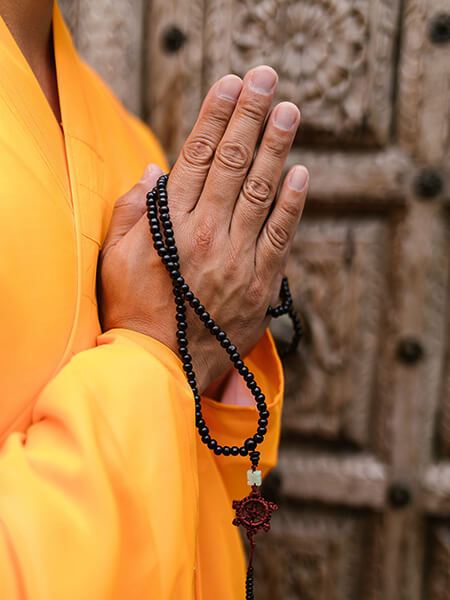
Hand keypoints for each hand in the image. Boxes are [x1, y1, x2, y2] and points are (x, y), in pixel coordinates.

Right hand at [99, 66, 308, 391]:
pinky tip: (301, 173)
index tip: (228, 85)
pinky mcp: (260, 286)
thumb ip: (130, 213)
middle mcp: (207, 236)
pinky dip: (291, 204)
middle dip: (249, 116)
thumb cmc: (134, 311)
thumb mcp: (113, 260)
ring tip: (288, 111)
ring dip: (276, 148)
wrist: (161, 368)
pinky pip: (280, 237)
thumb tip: (154, 172)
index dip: (214, 117)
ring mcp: (237, 261)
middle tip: (264, 78)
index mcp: (170, 226)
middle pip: (232, 164)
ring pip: (260, 193)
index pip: (196, 158)